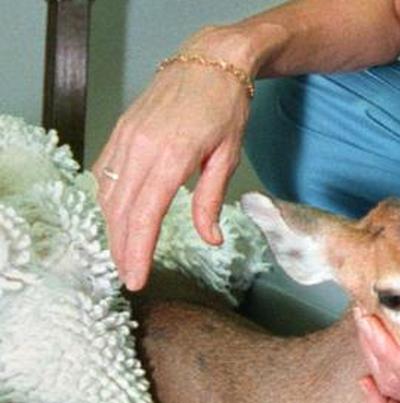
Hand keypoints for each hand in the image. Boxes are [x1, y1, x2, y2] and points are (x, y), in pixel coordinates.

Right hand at [93, 30, 252, 290]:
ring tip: (124, 255)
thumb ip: (212, 200)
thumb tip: (211, 239)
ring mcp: (126, 137)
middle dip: (122, 248)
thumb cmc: (226, 106)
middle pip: (121, 211)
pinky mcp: (121, 131)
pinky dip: (108, 200)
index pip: (146, 216)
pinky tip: (117, 219)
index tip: (137, 278)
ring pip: (109, 195)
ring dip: (113, 228)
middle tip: (129, 276)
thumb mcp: (227, 157)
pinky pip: (105, 173)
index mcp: (171, 156)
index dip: (138, 251)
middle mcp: (141, 147)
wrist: (210, 60)